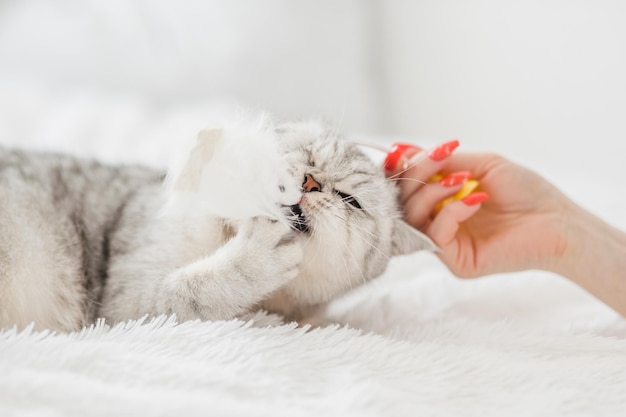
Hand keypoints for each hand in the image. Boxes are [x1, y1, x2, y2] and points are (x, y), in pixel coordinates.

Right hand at [385, 143, 570, 277]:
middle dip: (417, 174)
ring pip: (412, 218)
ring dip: (431, 192)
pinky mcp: (455, 262)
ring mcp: (445, 243)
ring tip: (462, 180)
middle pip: (403, 200)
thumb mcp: (481, 164)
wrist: (557, 220)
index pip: (404, 186)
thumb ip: (441, 161)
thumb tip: (402, 150)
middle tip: (441, 158)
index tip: (408, 151)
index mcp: (440, 200)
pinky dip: (450, 213)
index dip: (402, 169)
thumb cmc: (525, 191)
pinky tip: (475, 200)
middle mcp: (437, 221)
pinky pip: (435, 236)